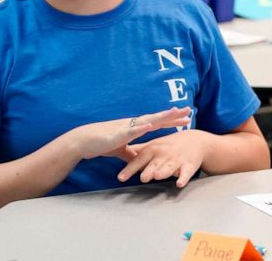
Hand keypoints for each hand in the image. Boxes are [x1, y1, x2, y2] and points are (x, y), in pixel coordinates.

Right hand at [71, 107, 191, 162]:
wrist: (82, 141)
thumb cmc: (99, 144)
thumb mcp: (120, 150)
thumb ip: (131, 154)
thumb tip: (141, 160)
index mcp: (133, 128)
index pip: (156, 123)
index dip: (170, 120)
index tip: (184, 118)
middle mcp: (131, 124)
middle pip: (156, 119)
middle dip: (172, 115)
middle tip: (188, 111)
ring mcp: (125, 128)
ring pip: (146, 121)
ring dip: (160, 117)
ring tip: (173, 113)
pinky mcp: (116, 134)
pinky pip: (131, 131)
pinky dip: (141, 128)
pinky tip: (150, 125)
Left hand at [117, 129, 209, 187]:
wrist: (194, 140)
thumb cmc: (168, 145)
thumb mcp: (152, 146)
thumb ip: (137, 152)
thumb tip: (119, 153)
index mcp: (152, 150)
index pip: (138, 160)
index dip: (130, 169)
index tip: (120, 178)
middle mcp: (163, 154)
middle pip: (154, 164)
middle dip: (148, 170)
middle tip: (142, 178)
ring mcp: (176, 159)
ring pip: (169, 167)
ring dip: (164, 171)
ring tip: (157, 176)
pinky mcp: (189, 165)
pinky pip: (186, 173)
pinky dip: (183, 178)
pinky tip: (179, 183)